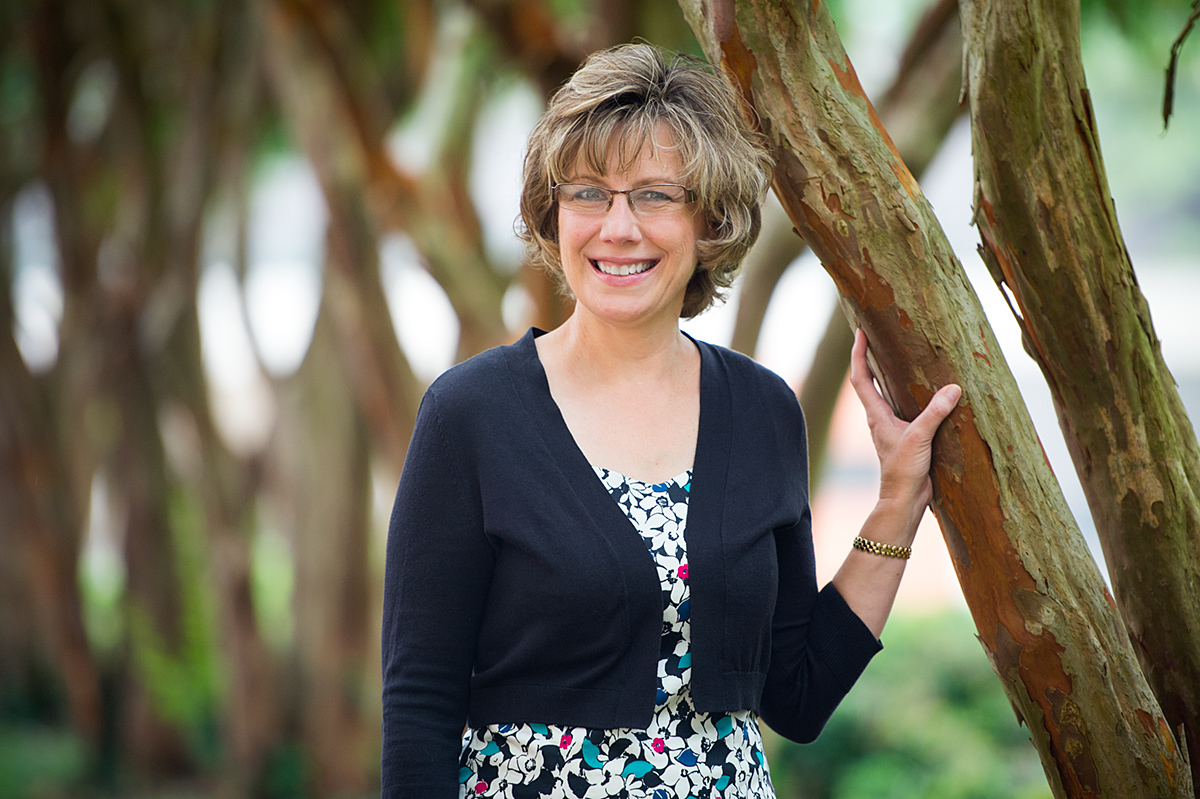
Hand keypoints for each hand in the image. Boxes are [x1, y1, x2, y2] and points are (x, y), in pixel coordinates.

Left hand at [849, 329, 960, 511]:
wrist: (904, 499)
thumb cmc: (903, 471)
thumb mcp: (920, 438)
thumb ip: (934, 413)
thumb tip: (953, 388)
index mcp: (876, 414)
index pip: (861, 378)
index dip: (859, 354)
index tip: (860, 332)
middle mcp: (880, 417)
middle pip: (869, 381)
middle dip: (871, 358)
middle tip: (877, 335)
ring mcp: (891, 426)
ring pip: (886, 394)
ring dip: (888, 374)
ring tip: (898, 354)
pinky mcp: (905, 435)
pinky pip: (904, 407)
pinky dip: (908, 393)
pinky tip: (924, 391)